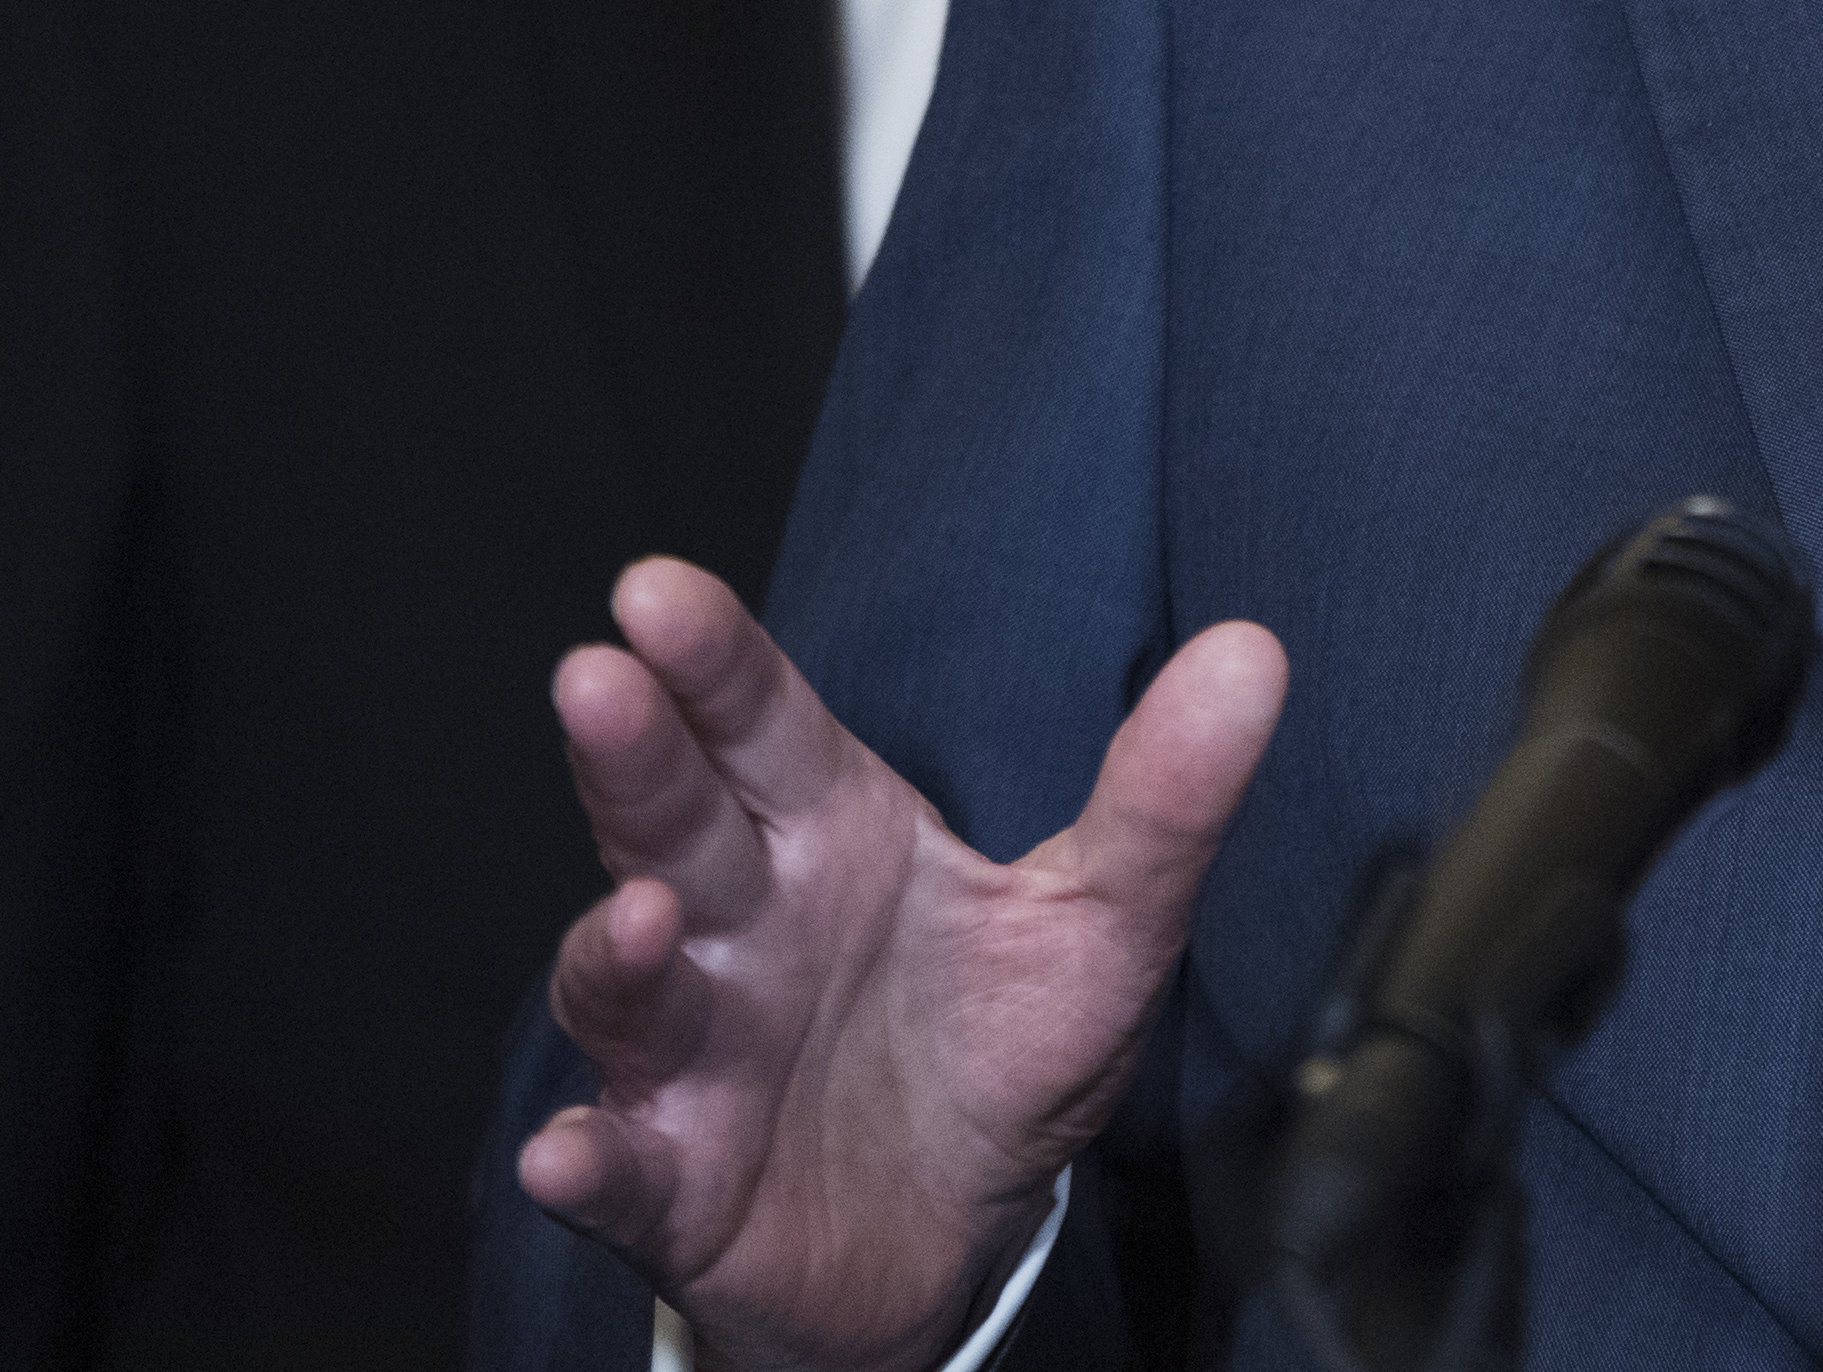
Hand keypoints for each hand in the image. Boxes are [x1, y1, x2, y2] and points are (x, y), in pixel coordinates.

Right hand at [513, 558, 1286, 1371]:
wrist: (959, 1233)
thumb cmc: (1002, 1052)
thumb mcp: (1104, 921)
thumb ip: (1164, 794)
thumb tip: (1252, 651)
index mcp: (832, 838)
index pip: (762, 725)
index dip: (713, 658)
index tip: (657, 589)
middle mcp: (740, 928)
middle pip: (671, 824)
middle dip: (633, 752)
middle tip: (597, 677)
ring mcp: (694, 1057)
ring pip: (626, 988)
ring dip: (613, 953)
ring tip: (637, 917)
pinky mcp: (677, 1187)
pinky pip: (618, 1172)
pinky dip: (587, 1164)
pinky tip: (570, 1153)